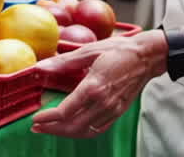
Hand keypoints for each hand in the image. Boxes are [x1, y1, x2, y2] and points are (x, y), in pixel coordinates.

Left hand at [31, 31, 164, 138]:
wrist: (148, 57)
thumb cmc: (120, 50)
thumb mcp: (89, 50)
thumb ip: (63, 61)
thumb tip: (41, 67)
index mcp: (94, 86)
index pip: (66, 111)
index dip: (48, 118)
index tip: (35, 118)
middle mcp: (103, 102)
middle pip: (72, 126)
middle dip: (52, 129)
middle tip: (37, 126)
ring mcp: (112, 109)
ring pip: (84, 131)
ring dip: (65, 133)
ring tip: (51, 128)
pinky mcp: (118, 112)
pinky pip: (97, 129)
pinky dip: (82, 132)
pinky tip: (72, 126)